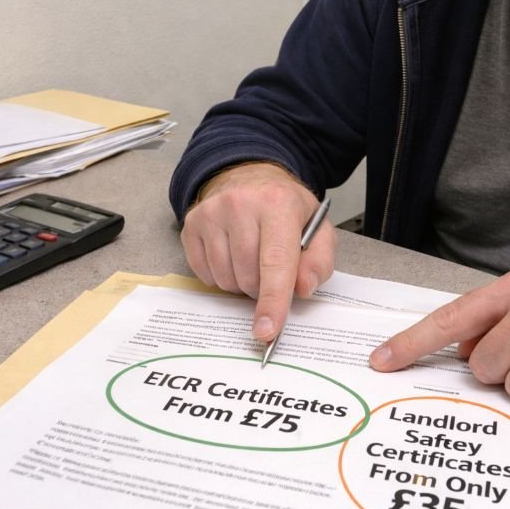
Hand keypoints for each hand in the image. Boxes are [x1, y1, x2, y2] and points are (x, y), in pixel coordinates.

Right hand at [180, 162, 335, 340]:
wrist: (249, 177)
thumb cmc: (286, 209)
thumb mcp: (318, 229)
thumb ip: (319, 262)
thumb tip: (302, 290)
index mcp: (278, 203)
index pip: (275, 262)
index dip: (272, 301)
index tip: (267, 331)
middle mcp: (240, 204)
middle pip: (248, 277)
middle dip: (262, 289)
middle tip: (272, 272)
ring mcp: (210, 213)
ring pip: (225, 279)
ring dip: (241, 284)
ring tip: (252, 260)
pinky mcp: (190, 224)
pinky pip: (205, 275)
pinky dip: (222, 277)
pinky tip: (232, 256)